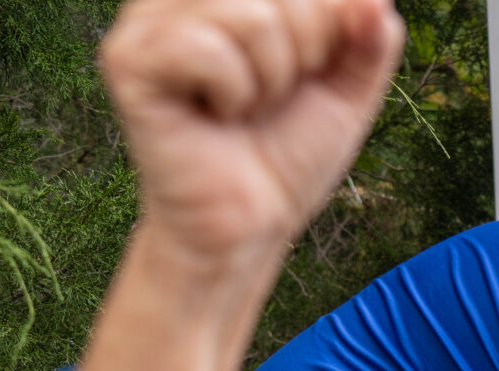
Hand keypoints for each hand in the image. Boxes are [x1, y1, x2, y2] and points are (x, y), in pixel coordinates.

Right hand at [103, 0, 403, 264]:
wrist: (251, 222)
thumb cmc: (289, 152)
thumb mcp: (347, 91)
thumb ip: (370, 38)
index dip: (327, 37)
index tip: (299, 77)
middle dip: (302, 58)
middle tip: (268, 99)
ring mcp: (148, 19)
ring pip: (253, 18)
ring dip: (269, 81)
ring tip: (243, 108)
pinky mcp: (128, 58)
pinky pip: (208, 50)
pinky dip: (233, 93)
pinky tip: (213, 114)